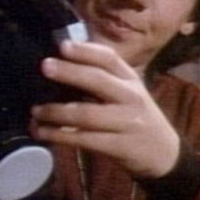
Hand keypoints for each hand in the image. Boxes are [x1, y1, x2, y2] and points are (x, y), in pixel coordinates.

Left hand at [28, 41, 179, 178]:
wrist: (164, 154)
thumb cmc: (137, 118)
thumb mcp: (129, 93)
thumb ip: (104, 80)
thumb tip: (62, 66)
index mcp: (131, 80)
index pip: (110, 58)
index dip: (86, 50)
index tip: (62, 45)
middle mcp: (131, 97)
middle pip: (98, 80)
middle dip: (69, 73)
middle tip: (44, 67)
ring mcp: (127, 122)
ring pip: (86, 114)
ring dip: (55, 112)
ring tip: (35, 110)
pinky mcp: (119, 146)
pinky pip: (84, 139)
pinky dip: (59, 136)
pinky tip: (42, 132)